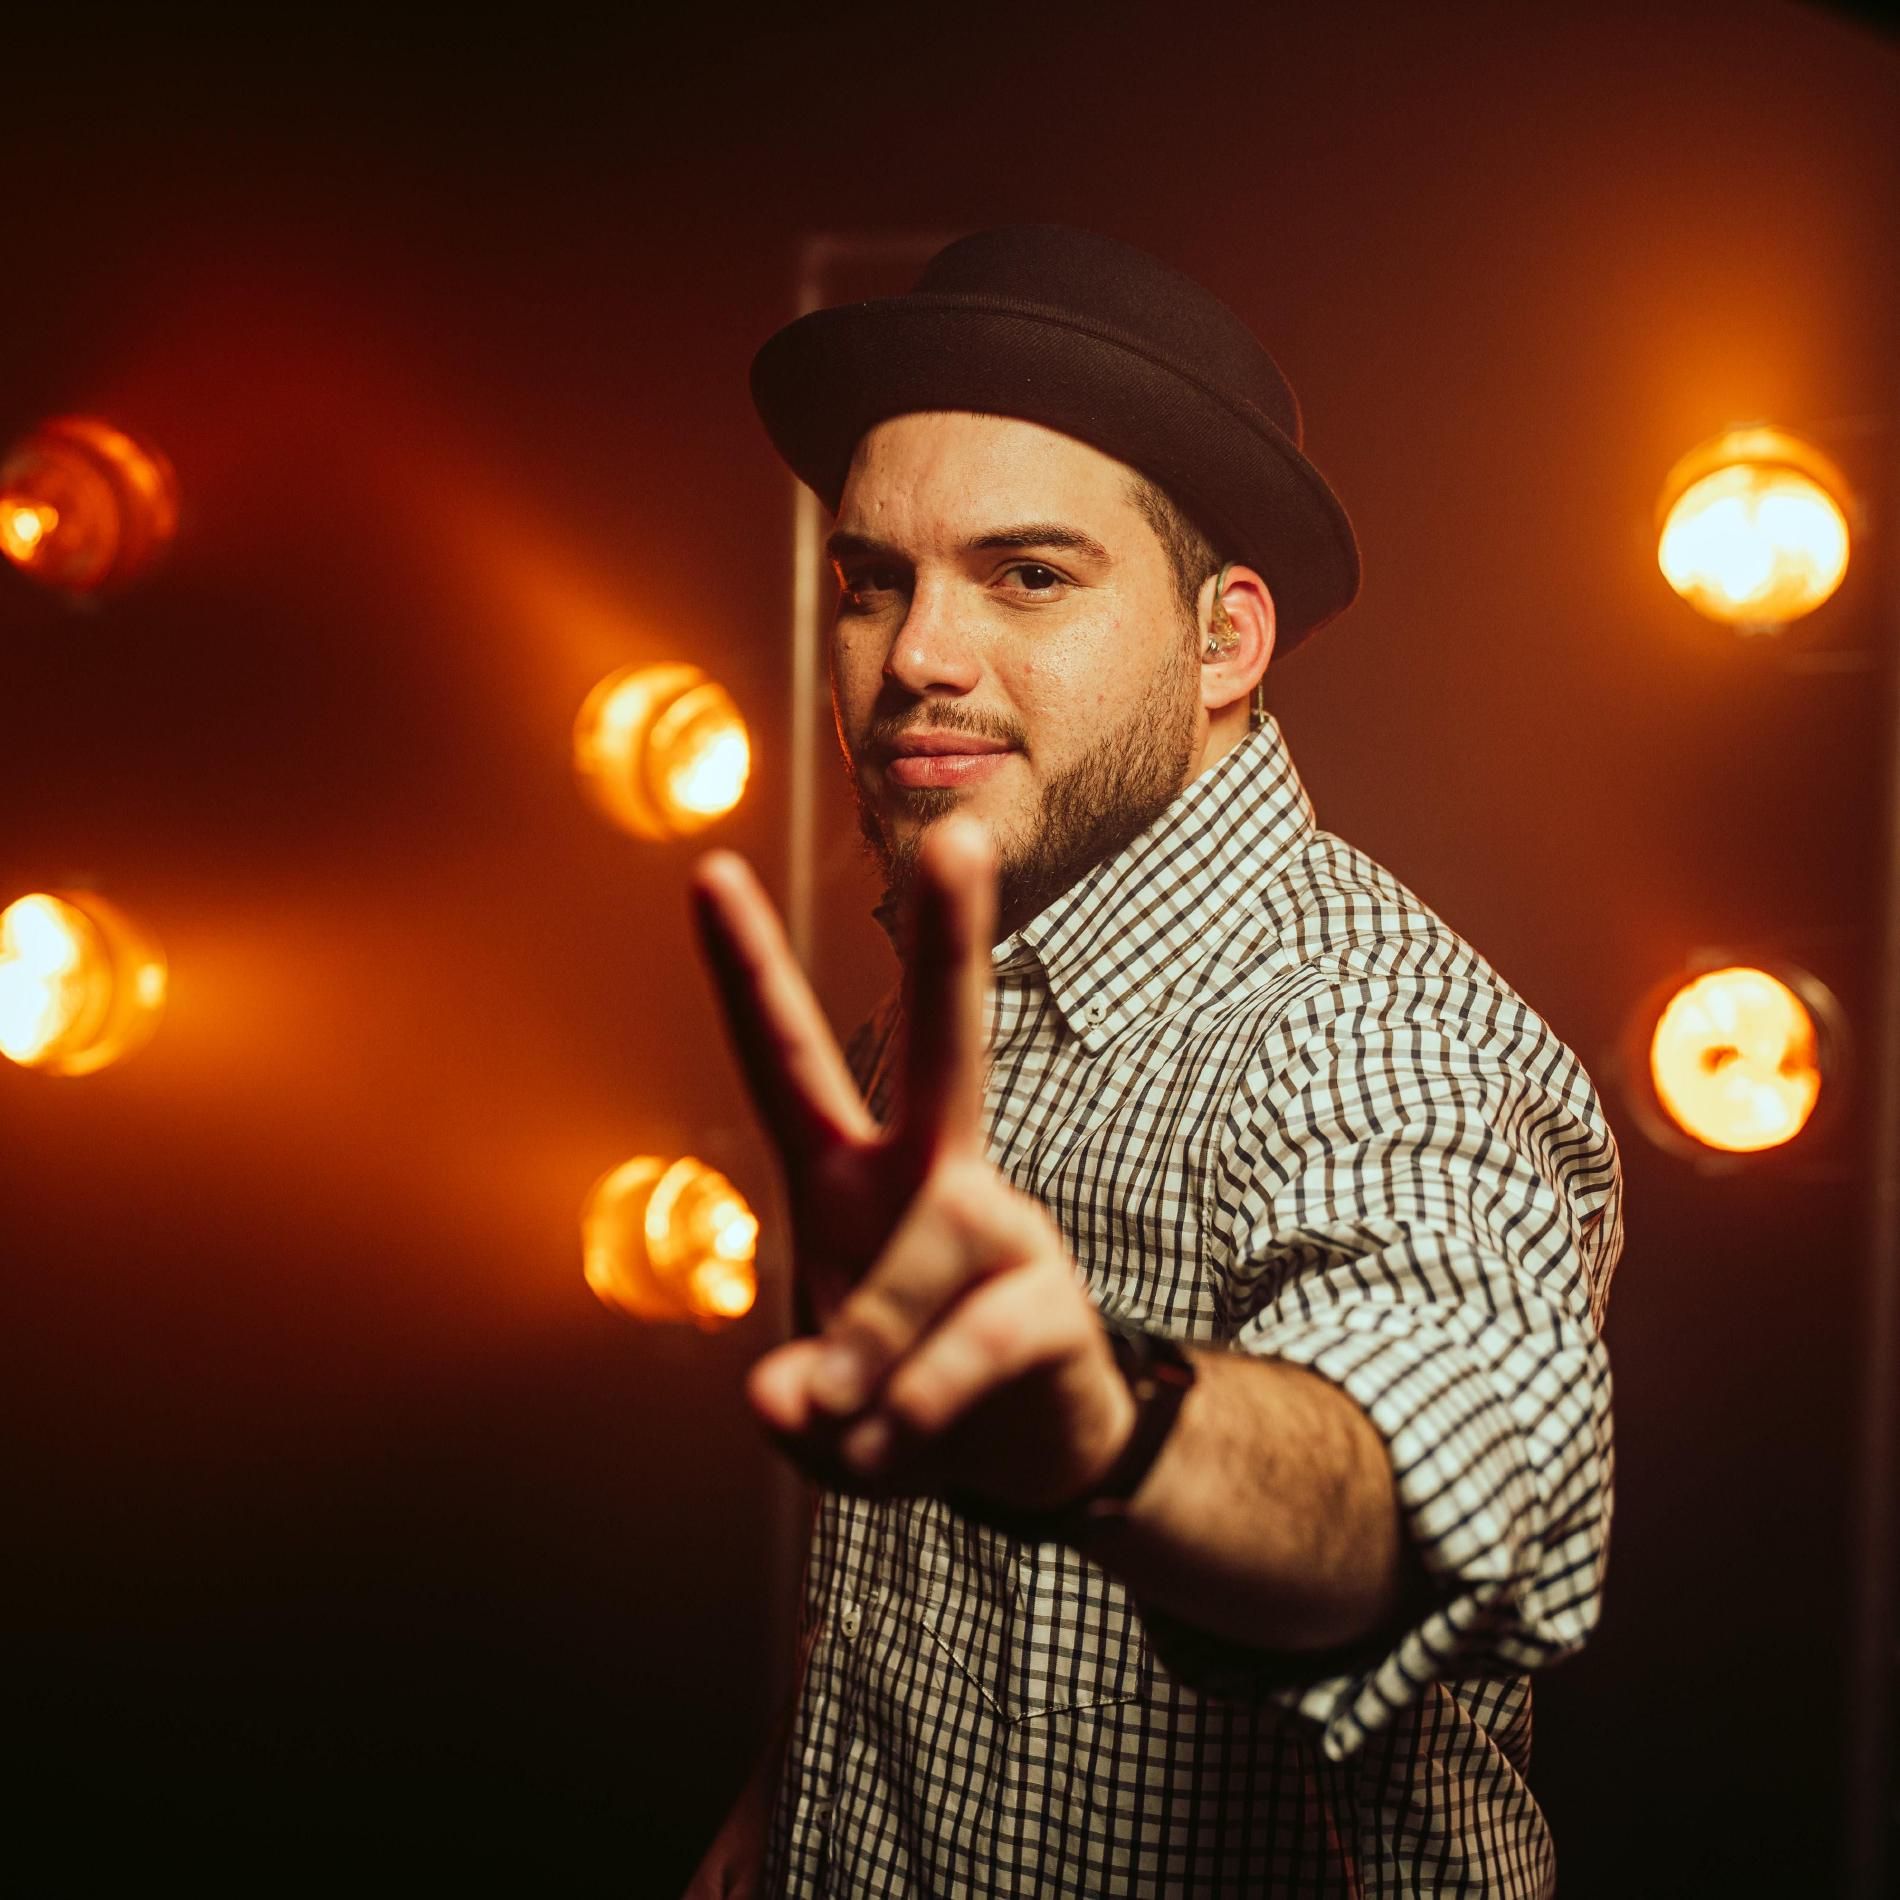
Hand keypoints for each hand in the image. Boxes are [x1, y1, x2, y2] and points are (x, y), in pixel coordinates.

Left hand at [689, 817, 1134, 1513]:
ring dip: (865, 1359)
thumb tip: (792, 1398)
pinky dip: (915, 1411)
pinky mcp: (1048, 1299)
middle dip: (950, 939)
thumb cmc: (906, 1398)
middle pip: (947, 1038)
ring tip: (857, 1419)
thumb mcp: (824, 1416)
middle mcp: (929, 1173)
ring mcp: (997, 1226)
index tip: (708, 869)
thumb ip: (797, 1404)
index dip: (745, 969)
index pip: (787, 1058)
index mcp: (849, 1172)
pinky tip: (907, 1435)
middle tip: (960, 834)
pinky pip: (960, 1349)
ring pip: (916, 1256)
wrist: (1031, 1457)